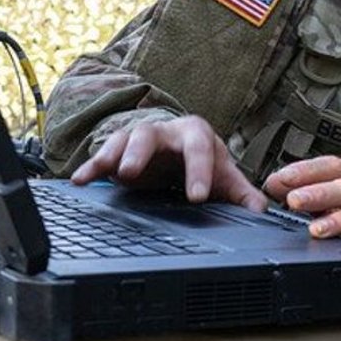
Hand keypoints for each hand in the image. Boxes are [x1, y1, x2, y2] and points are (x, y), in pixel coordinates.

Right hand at [68, 115, 266, 209]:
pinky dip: (91, 167)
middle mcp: (165, 131)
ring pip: (123, 139)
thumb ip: (241, 193)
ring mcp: (139, 138)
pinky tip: (79, 181)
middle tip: (132, 173)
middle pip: (150, 134)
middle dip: (140, 153)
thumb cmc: (202, 161)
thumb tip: (261, 210)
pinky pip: (103, 155)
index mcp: (195, 134)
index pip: (197, 148)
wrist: (179, 148)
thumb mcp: (223, 177)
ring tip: (105, 173)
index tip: (196, 196)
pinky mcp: (119, 151)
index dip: (197, 170)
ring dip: (112, 155)